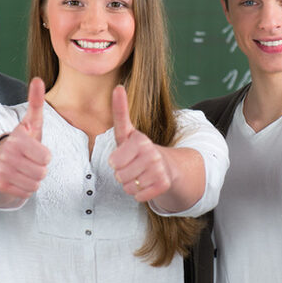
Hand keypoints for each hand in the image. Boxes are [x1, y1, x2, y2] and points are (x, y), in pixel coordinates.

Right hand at [0, 77, 50, 198]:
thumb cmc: (21, 141)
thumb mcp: (30, 122)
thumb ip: (36, 102)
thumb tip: (38, 79)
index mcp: (17, 139)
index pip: (46, 157)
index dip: (45, 156)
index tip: (35, 151)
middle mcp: (7, 154)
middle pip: (42, 172)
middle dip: (40, 168)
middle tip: (30, 161)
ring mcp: (2, 170)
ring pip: (35, 184)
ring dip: (33, 179)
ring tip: (25, 169)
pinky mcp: (0, 185)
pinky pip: (26, 193)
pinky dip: (25, 188)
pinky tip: (18, 178)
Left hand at [109, 85, 171, 201]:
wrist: (167, 165)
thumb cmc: (139, 149)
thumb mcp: (127, 132)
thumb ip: (120, 111)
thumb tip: (118, 87)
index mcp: (140, 140)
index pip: (114, 160)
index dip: (116, 161)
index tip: (123, 156)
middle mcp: (151, 153)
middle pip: (119, 175)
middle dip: (121, 173)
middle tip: (132, 166)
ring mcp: (159, 169)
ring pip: (128, 186)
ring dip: (131, 184)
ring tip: (139, 174)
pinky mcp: (163, 184)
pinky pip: (139, 196)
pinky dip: (139, 193)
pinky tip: (146, 183)